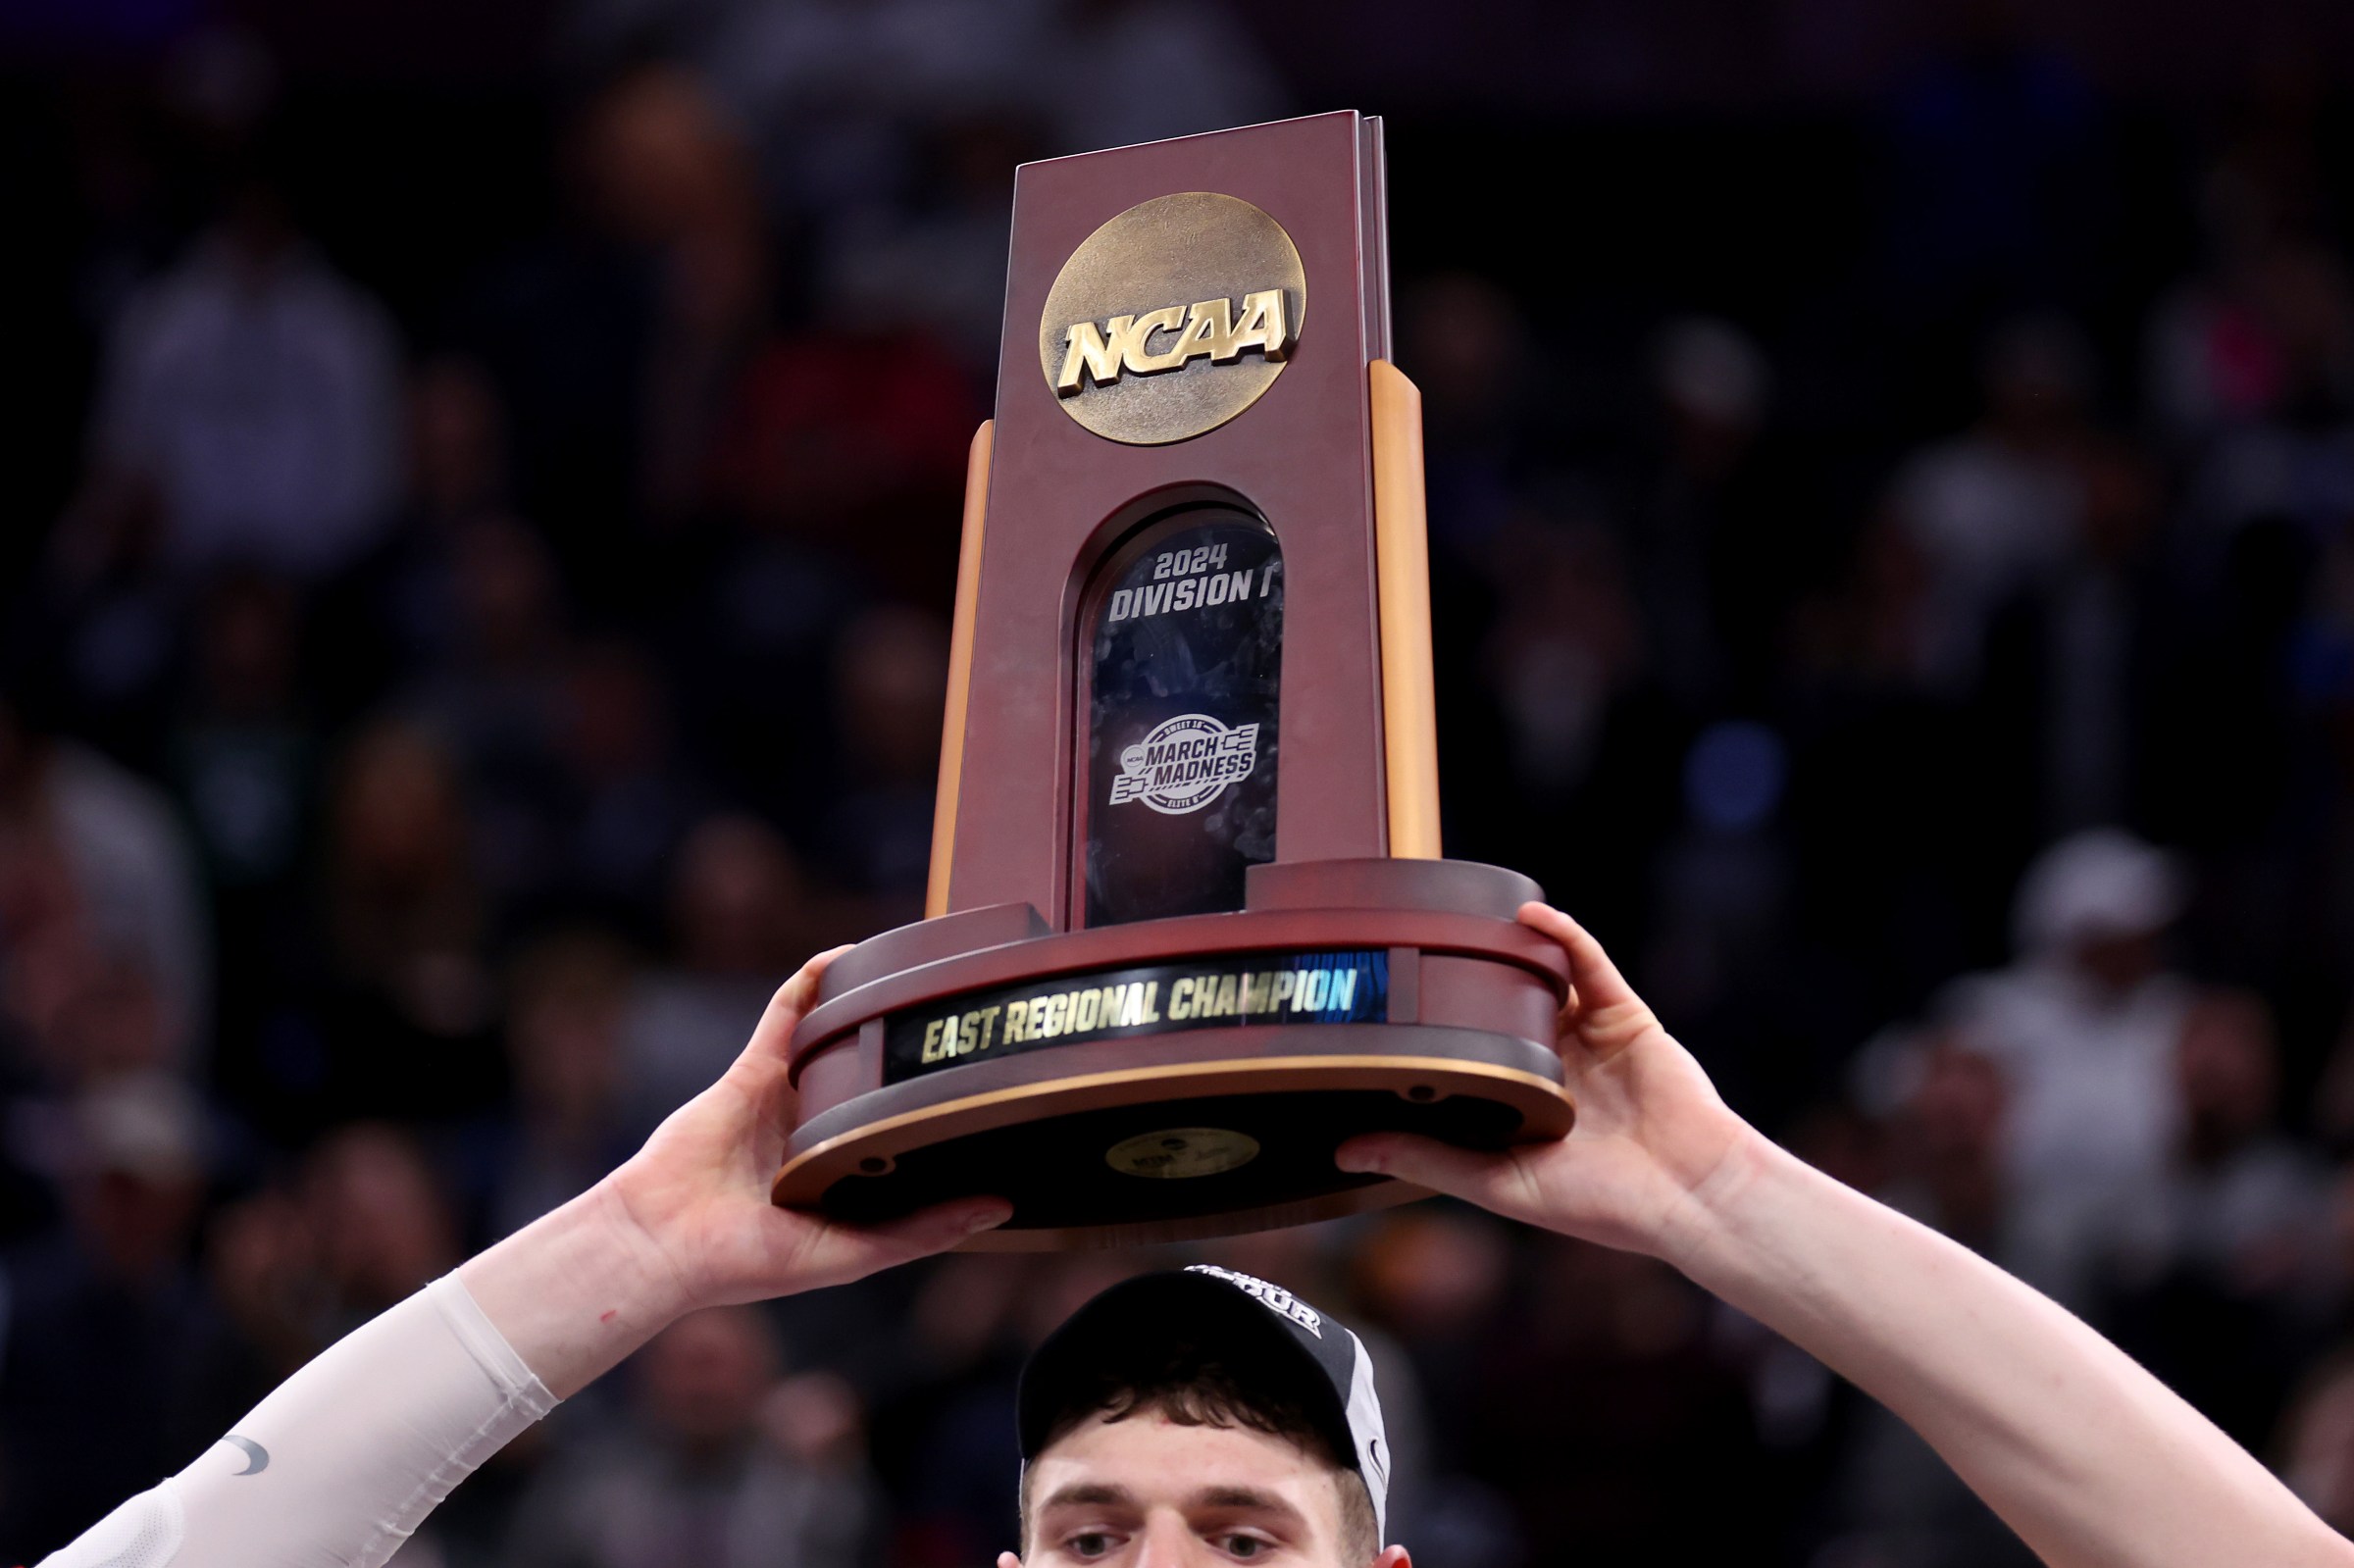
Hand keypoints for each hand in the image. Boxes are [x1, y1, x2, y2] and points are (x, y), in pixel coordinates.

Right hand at [600, 946, 1010, 1310]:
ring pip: (838, 1039)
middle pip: (879, 1075)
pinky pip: (788, 1015)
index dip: (945, 1104)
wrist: (663, 1241)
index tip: (997, 1079)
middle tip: (966, 1013)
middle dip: (914, 1047)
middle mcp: (822, 1131)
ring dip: (869, 1004)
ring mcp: (787, 1097)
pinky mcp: (754, 1070)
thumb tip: (998, 1207)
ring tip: (918, 972)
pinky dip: (812, 983)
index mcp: (847, 1173)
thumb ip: (921, 1230)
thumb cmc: (748, 1261)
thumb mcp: (849, 1253)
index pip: (907, 1130)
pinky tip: (845, 957)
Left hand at [1336, 902, 1757, 1259]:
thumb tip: (1347, 1151)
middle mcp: (1555, 1065)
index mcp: (1523, 1103)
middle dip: (1465, 980)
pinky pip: (1589, 963)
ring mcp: (1590, 1035)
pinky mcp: (1623, 1014)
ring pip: (1541, 978)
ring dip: (1507, 948)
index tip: (1381, 1008)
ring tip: (1461, 922)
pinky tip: (1526, 917)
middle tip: (1414, 948)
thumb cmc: (1600, 1202)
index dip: (1432, 1031)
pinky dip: (1561, 934)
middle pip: (1501, 1006)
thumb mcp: (1497, 1183)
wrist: (1687, 1193)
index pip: (1469, 1054)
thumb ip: (1426, 1159)